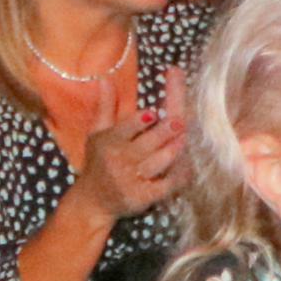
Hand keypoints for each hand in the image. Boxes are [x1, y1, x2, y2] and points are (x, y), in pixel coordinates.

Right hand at [78, 71, 190, 222]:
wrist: (92, 202)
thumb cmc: (98, 162)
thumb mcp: (97, 133)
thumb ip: (105, 107)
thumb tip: (105, 78)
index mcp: (109, 142)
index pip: (125, 129)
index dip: (138, 122)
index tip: (151, 113)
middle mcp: (119, 161)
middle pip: (146, 144)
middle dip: (163, 133)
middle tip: (179, 123)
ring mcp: (131, 180)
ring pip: (157, 163)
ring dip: (173, 152)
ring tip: (184, 140)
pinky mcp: (142, 197)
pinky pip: (166, 185)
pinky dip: (179, 176)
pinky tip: (188, 167)